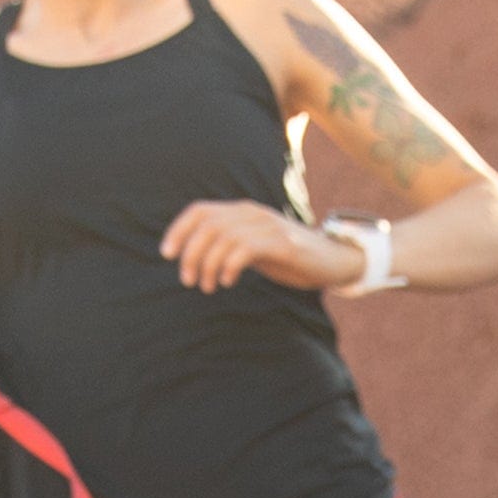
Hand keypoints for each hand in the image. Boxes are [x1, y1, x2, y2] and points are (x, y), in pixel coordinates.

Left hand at [161, 199, 365, 294]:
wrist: (332, 259)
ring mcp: (268, 226)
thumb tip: (194, 260)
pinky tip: (227, 282)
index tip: (166, 254)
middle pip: (207, 225)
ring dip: (208, 265)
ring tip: (208, 286)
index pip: (200, 210)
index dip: (178, 230)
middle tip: (188, 280)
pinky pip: (246, 249)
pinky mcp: (283, 243)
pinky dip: (230, 266)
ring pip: (223, 237)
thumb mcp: (251, 248)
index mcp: (241, 212)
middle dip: (190, 254)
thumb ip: (227, 247)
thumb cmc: (288, 257)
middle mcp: (252, 214)